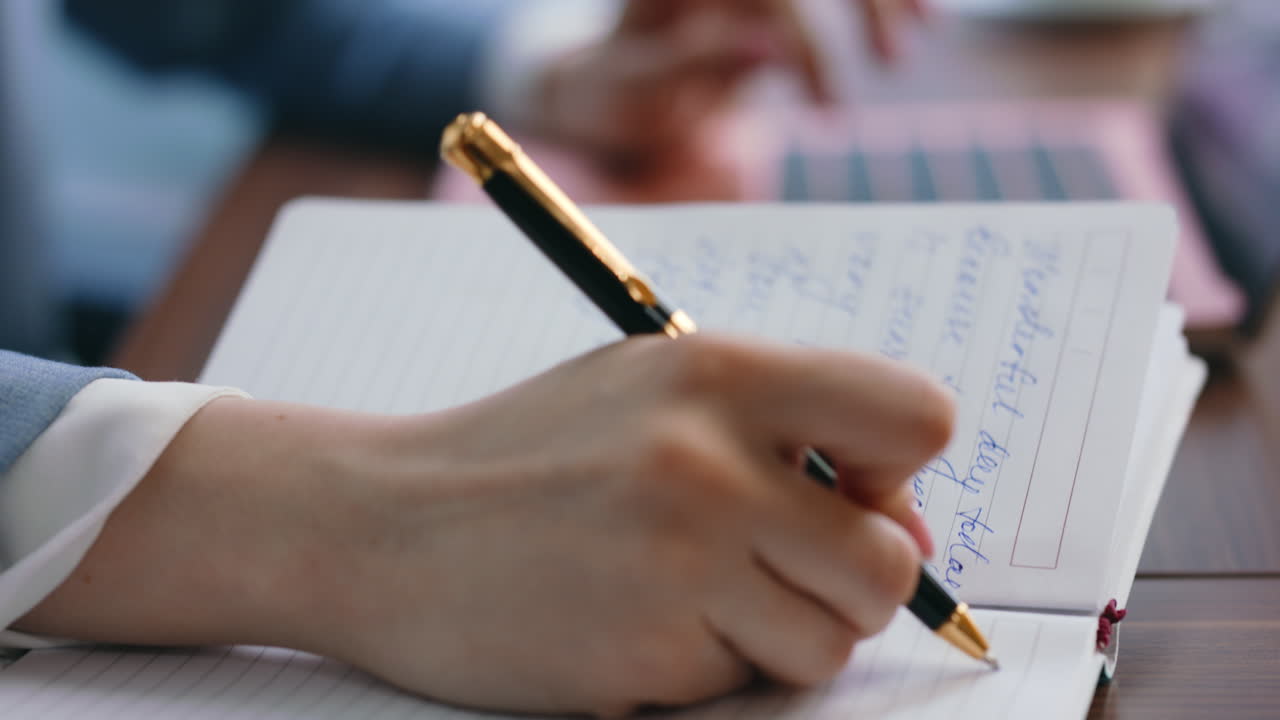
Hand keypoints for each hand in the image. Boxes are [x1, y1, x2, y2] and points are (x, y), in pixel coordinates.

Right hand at [19, 334, 952, 716]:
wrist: (379, 523)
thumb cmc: (529, 455)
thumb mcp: (650, 392)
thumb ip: (781, 437)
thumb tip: (908, 533)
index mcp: (721, 372)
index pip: (917, 415)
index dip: (901, 471)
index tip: (850, 495)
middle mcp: (712, 461)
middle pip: (890, 564)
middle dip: (845, 584)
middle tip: (769, 571)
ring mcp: (681, 562)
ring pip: (830, 642)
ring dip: (775, 636)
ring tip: (683, 596)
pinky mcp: (645, 653)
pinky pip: (741, 684)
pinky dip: (703, 670)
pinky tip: (627, 625)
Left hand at [534, 0, 928, 156]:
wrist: (611, 88)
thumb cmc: (614, 91)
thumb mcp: (633, 88)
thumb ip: (692, 61)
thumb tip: (770, 49)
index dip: (805, 36)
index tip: (830, 110)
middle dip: (861, 1)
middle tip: (894, 64)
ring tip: (918, 38)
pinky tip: (925, 16)